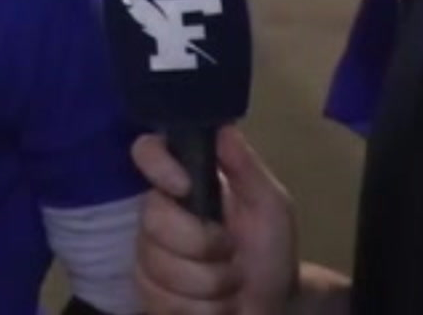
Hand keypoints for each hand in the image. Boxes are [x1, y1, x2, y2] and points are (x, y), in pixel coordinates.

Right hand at [133, 128, 295, 314]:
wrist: (275, 307)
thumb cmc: (271, 252)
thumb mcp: (270, 207)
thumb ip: (246, 168)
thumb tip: (223, 126)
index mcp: (185, 184)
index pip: (147, 153)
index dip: (158, 166)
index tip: (185, 185)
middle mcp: (159, 215)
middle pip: (153, 220)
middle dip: (203, 246)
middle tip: (230, 253)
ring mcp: (148, 257)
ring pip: (158, 267)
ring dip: (208, 284)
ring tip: (230, 285)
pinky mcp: (147, 296)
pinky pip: (161, 302)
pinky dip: (200, 310)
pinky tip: (217, 307)